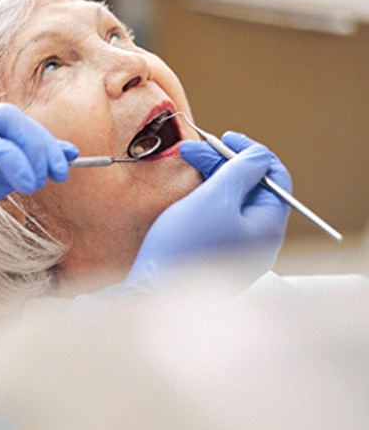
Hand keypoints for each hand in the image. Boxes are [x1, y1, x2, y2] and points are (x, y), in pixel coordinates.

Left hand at [0, 104, 77, 294]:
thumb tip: (26, 175)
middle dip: (35, 144)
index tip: (33, 185)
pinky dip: (38, 151)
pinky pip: (14, 145)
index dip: (14, 160)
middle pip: (5, 120)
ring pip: (14, 129)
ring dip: (41, 147)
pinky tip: (64, 155)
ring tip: (64, 168)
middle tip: (55, 174)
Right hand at [126, 132, 290, 288]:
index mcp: (267, 226)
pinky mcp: (216, 251)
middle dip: (224, 163)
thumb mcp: (215, 199)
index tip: (227, 138)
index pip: (274, 178)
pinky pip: (218, 215)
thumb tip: (260, 155)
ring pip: (231, 200)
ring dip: (212, 176)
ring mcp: (237, 246)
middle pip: (250, 187)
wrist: (154, 290)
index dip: (252, 153)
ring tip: (185, 161)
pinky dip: (206, 196)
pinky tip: (188, 188)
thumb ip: (241, 171)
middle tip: (194, 148)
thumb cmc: (184, 247)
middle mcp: (257, 238)